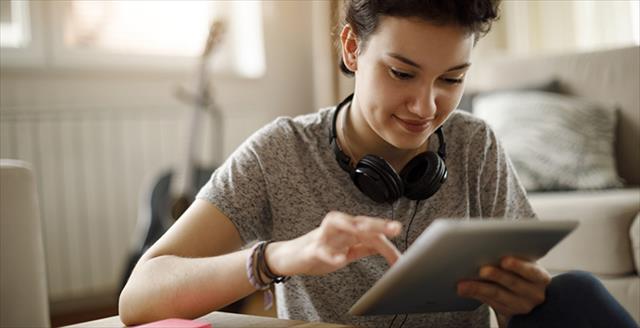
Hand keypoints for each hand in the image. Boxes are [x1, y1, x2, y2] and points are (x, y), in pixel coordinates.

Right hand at [266, 211, 402, 275]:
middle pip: (358, 222)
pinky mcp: (310, 249)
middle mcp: (336, 229)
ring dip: (352, 226)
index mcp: (347, 230)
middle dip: (377, 224)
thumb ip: (364, 246)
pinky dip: (330, 254)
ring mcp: (322, 237)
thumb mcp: (346, 249)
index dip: (387, 245)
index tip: (400, 260)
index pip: (371, 233)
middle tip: (395, 228)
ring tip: (366, 230)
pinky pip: (320, 250)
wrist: (288, 257)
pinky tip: (340, 259)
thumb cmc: (317, 250)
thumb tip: (385, 245)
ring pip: (337, 225)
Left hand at [457, 256, 550, 325]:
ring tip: (463, 284)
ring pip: (497, 295)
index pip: (532, 272)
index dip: (519, 266)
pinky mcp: (506, 311)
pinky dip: (475, 294)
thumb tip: (488, 246)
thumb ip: (512, 256)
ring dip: (478, 288)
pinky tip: (464, 289)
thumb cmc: (521, 269)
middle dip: (496, 276)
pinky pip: (489, 302)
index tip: (504, 260)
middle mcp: (533, 293)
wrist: (525, 292)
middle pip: (513, 283)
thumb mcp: (524, 263)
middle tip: (482, 270)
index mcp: (540, 277)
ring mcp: (520, 305)